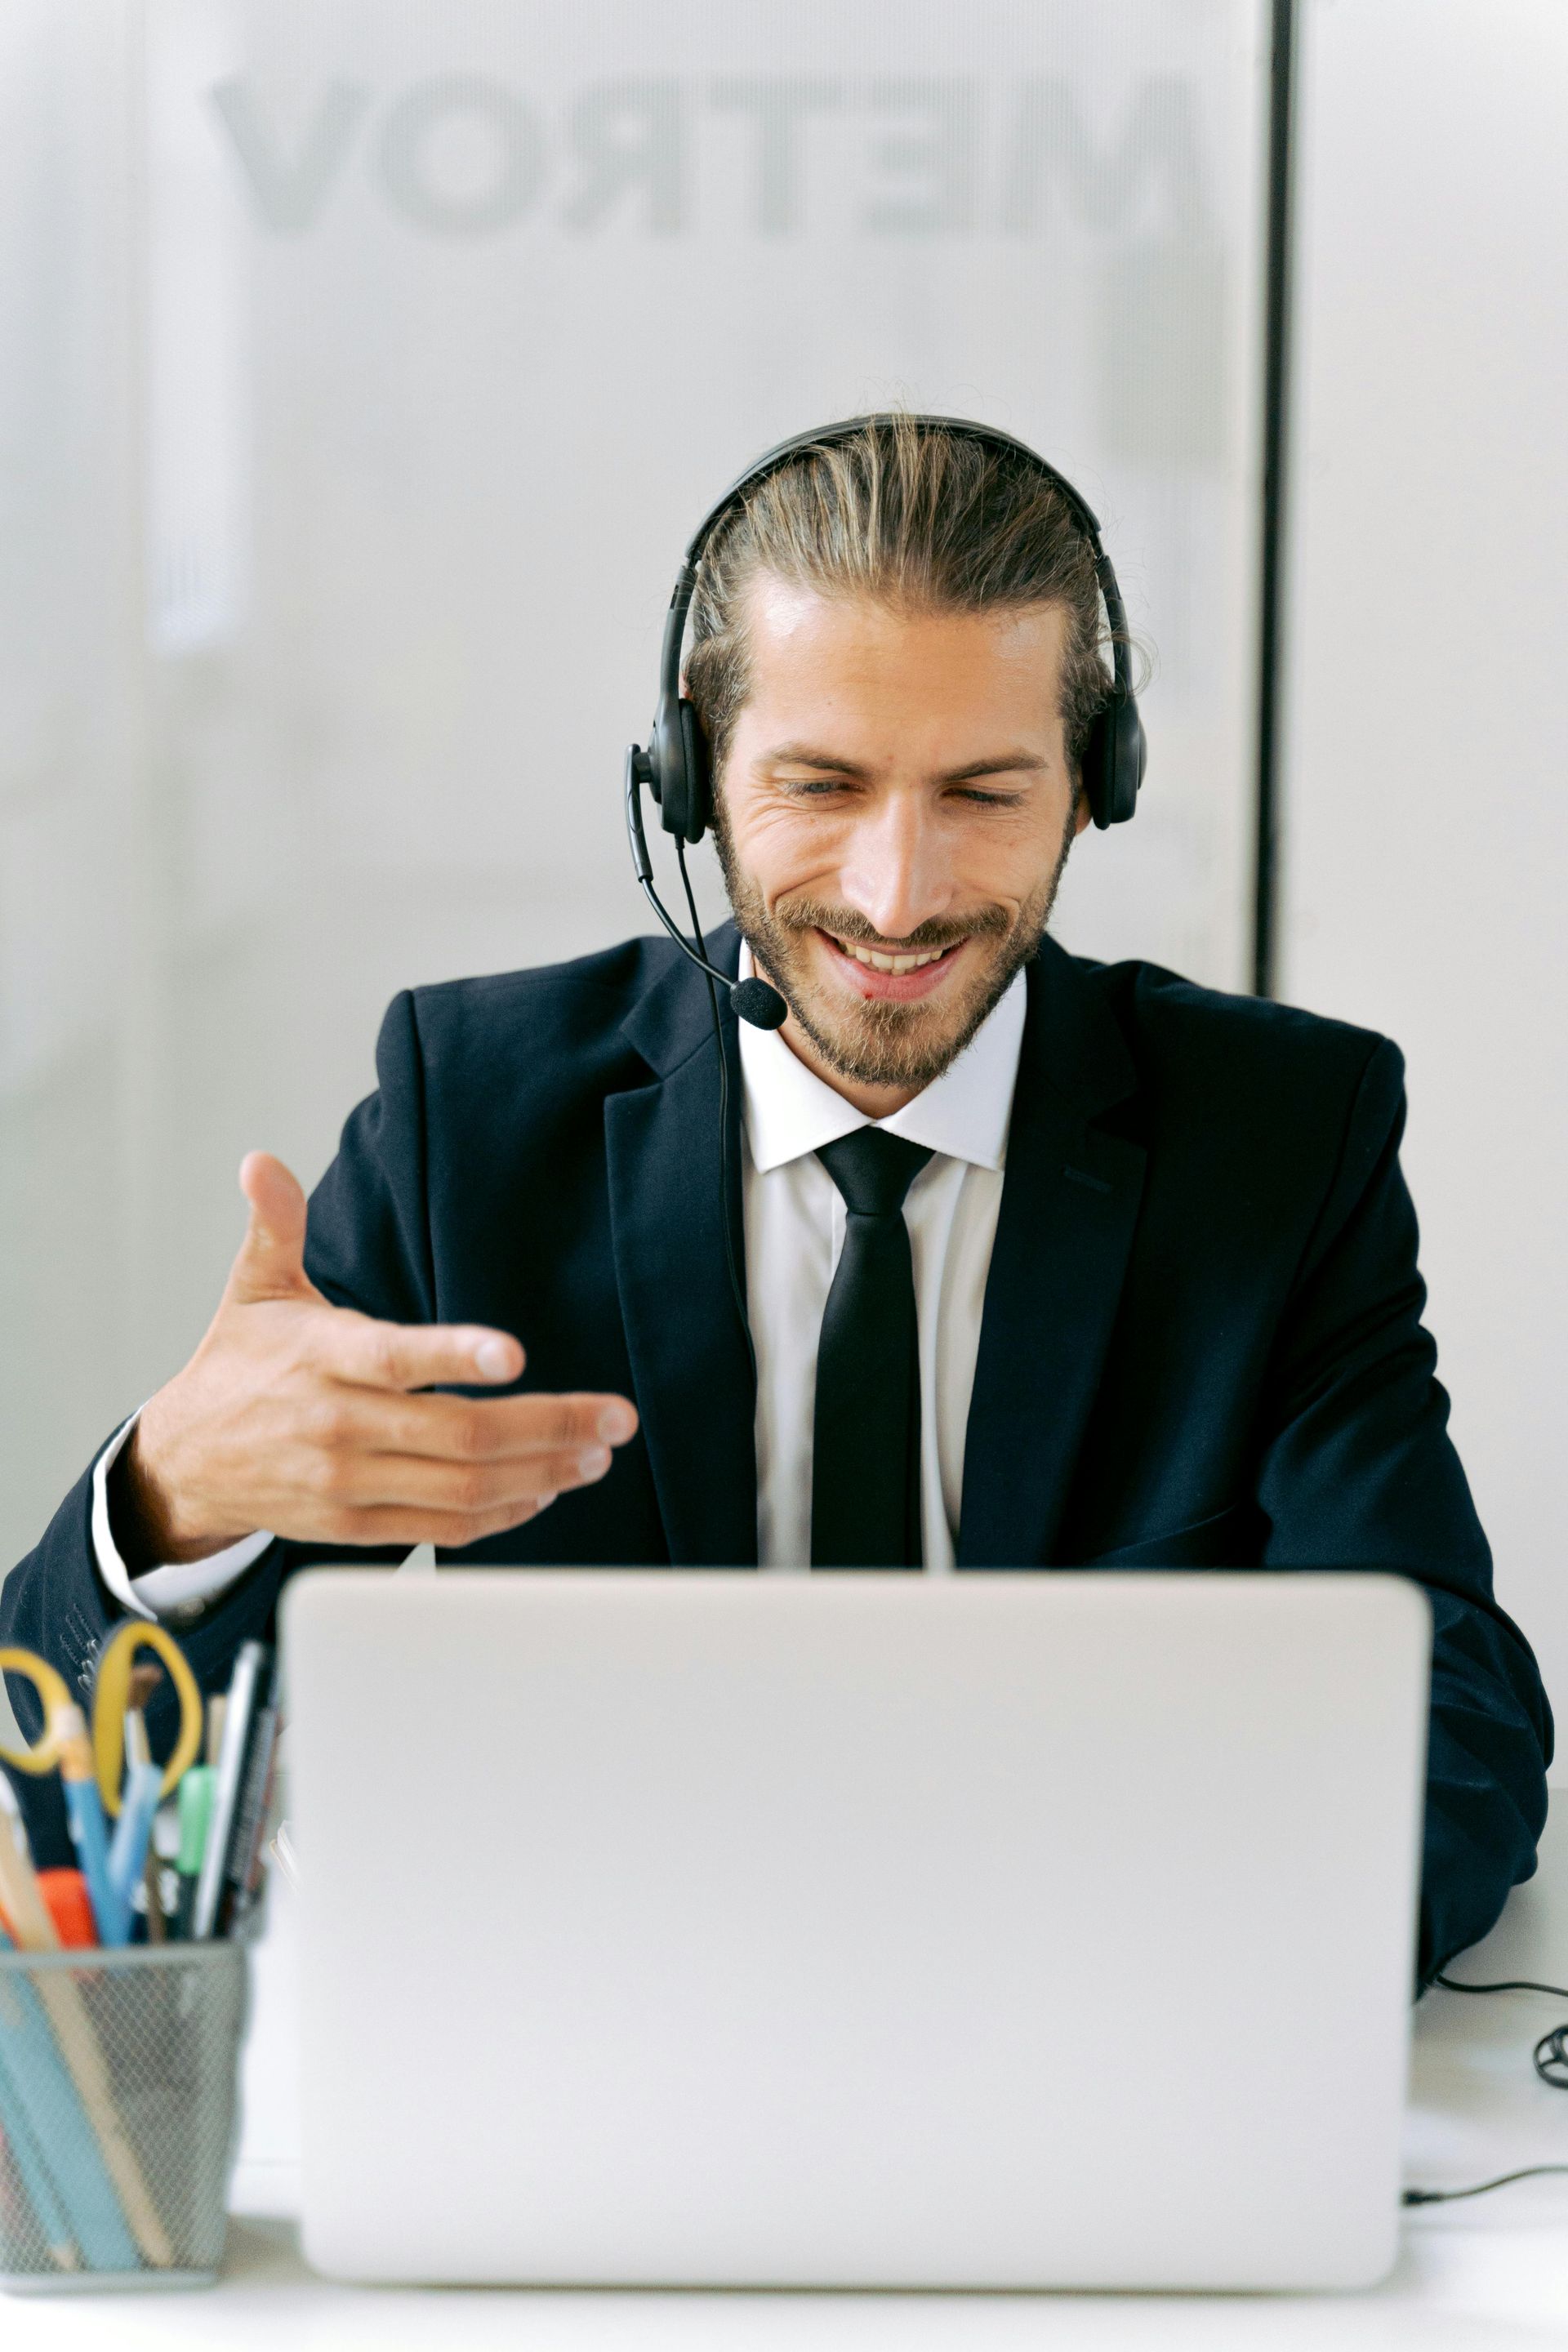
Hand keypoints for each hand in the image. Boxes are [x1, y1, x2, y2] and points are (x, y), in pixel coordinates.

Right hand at [114, 1153, 638, 1569]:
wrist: (186, 1462)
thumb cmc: (237, 1365)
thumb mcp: (253, 1288)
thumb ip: (275, 1225)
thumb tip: (259, 1162)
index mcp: (323, 1357)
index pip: (395, 1358)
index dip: (455, 1356)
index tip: (514, 1353)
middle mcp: (339, 1425)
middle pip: (458, 1434)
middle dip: (550, 1426)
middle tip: (614, 1418)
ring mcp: (349, 1482)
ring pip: (463, 1488)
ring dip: (542, 1472)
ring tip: (596, 1455)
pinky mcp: (356, 1527)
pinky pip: (444, 1527)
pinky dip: (503, 1513)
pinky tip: (545, 1488)